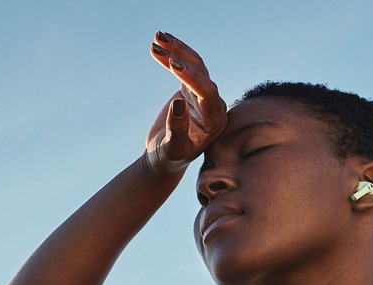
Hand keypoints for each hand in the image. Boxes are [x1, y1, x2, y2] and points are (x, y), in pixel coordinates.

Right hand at [144, 32, 227, 174]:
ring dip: (176, 50)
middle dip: (180, 59)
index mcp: (215, 122)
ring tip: (157, 37)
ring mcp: (204, 95)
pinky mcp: (191, 88)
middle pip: (201, 75)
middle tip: (158, 47)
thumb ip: (177, 129)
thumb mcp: (172, 148)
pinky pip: (185, 65)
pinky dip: (173, 52)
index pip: (207, 94)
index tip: (173, 65)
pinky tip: (159, 41)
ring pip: (194, 65)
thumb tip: (178, 103)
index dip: (193, 78)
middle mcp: (214, 105)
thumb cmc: (169, 158)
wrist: (164, 158)